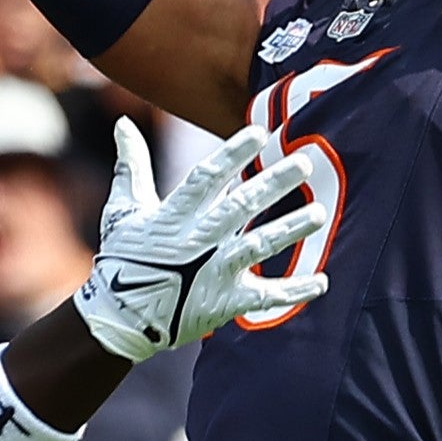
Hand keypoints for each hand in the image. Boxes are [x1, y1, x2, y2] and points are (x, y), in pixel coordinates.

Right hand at [74, 121, 326, 362]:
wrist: (120, 318)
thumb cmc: (122, 260)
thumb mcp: (122, 210)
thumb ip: (131, 166)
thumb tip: (122, 122)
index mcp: (174, 215)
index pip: (207, 177)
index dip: (233, 154)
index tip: (260, 133)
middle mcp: (199, 240)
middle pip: (241, 206)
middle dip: (274, 184)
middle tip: (304, 164)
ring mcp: (215, 271)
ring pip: (259, 245)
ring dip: (291, 229)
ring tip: (319, 213)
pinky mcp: (226, 302)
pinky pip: (266, 296)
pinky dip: (295, 291)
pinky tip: (322, 282)